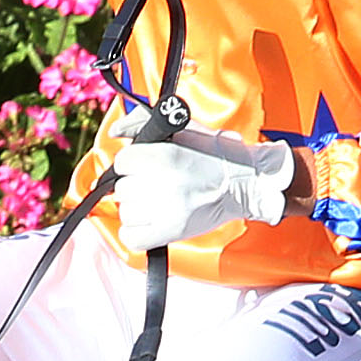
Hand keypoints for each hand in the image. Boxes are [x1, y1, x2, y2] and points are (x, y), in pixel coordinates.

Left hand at [110, 126, 295, 249]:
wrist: (245, 183)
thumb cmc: (215, 154)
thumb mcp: (183, 128)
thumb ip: (143, 123)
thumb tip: (115, 131)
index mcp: (165, 156)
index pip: (123, 161)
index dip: (132, 162)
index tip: (146, 165)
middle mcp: (163, 184)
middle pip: (122, 188)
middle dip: (135, 185)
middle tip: (156, 184)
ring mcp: (166, 211)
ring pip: (126, 213)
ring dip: (137, 209)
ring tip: (158, 202)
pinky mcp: (171, 233)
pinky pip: (132, 238)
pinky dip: (136, 232)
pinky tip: (151, 222)